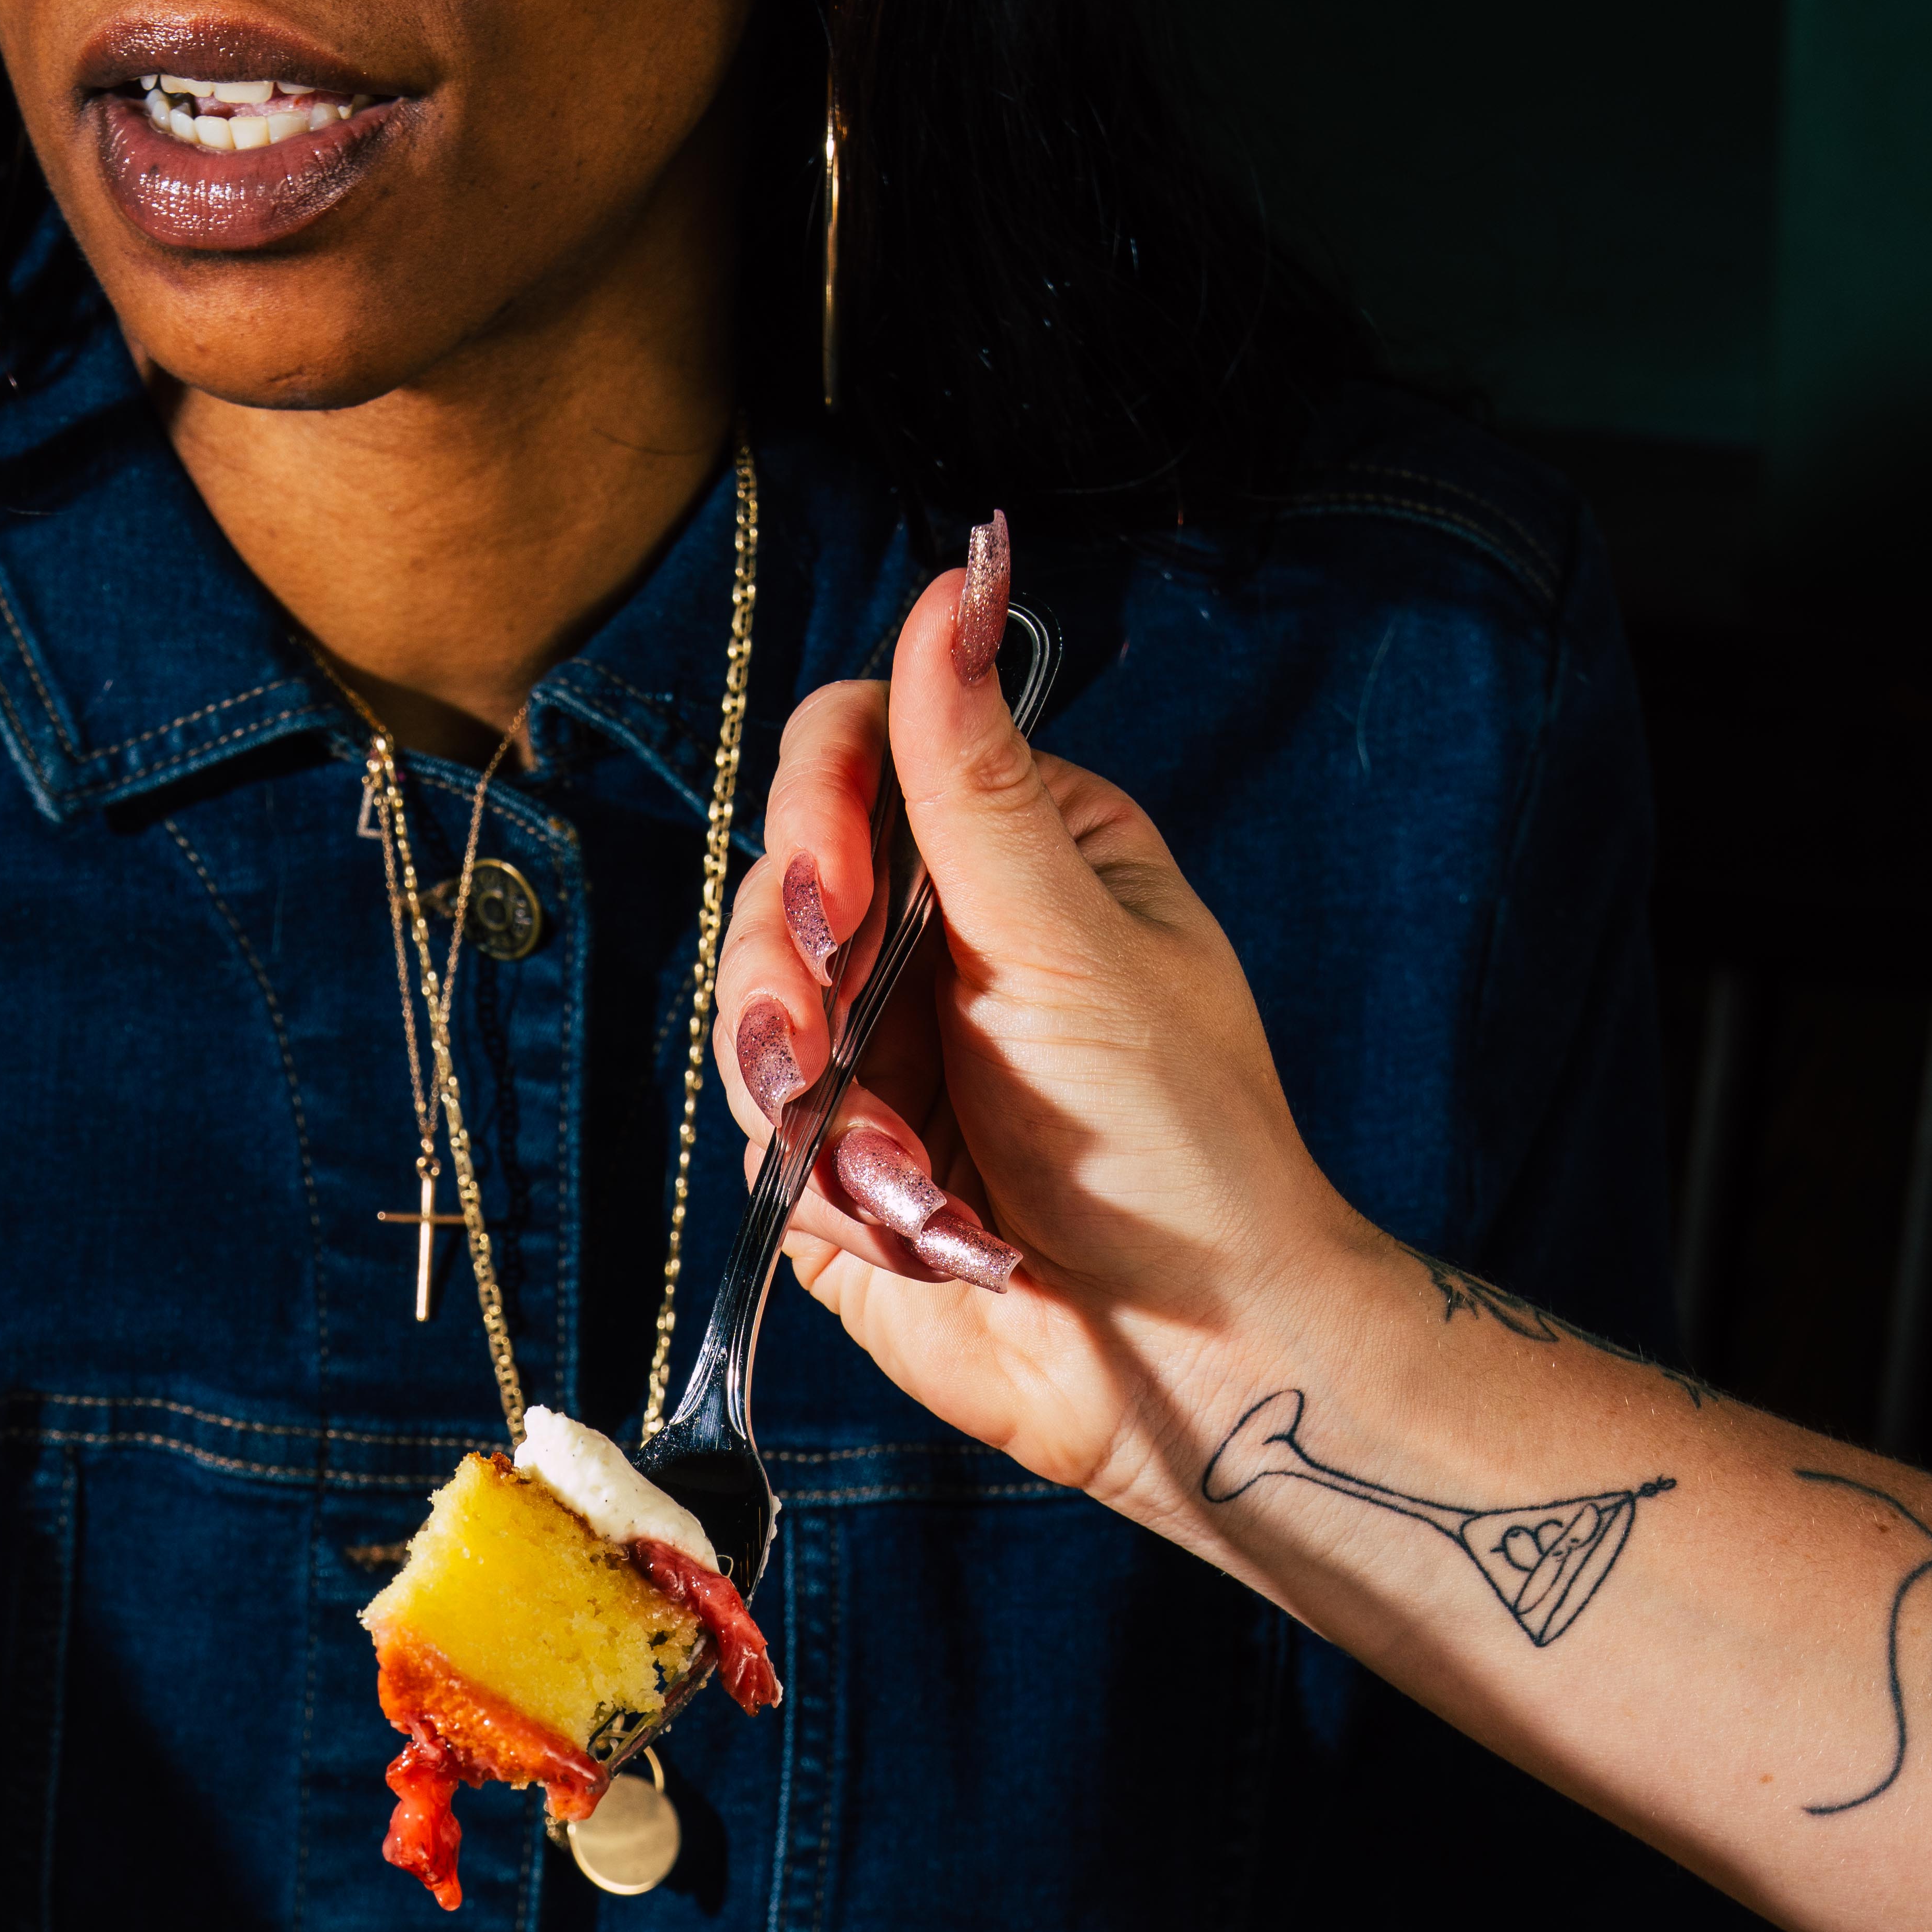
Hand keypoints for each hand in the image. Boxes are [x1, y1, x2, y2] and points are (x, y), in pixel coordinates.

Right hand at [714, 539, 1372, 1503]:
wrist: (1180, 1355)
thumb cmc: (1175, 1144)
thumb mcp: (1070, 938)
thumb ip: (978, 775)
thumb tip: (960, 576)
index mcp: (1014, 849)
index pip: (858, 751)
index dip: (819, 810)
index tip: (840, 897)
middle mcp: (935, 937)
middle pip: (778, 884)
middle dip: (793, 974)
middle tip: (824, 1043)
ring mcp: (876, 1052)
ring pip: (751, 1015)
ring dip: (812, 1100)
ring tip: (896, 1171)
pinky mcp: (836, 1167)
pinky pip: (765, 1143)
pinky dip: (829, 1186)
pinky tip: (915, 1224)